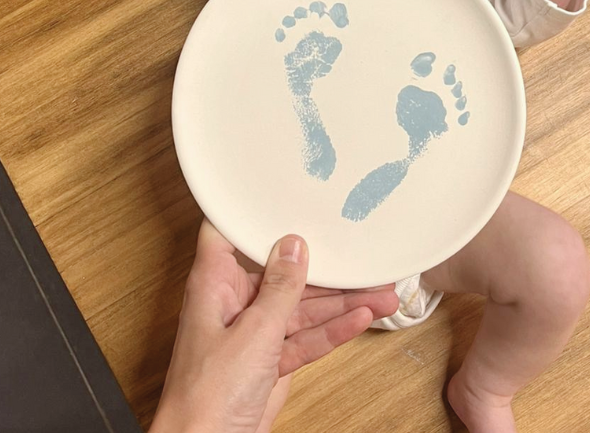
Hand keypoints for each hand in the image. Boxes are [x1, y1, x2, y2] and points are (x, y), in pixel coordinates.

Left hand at [149, 220, 398, 432]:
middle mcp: (235, 302)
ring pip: (303, 307)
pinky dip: (334, 330)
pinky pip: (307, 337)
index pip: (229, 232)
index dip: (254, 212)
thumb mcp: (253, 333)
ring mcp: (255, 333)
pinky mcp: (271, 361)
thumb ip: (279, 289)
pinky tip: (363, 317)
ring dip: (341, 301)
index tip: (287, 193)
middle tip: (361, 255)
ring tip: (382, 291)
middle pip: (283, 272)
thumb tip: (294, 246)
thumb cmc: (207, 396)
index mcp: (216, 284)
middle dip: (324, 268)